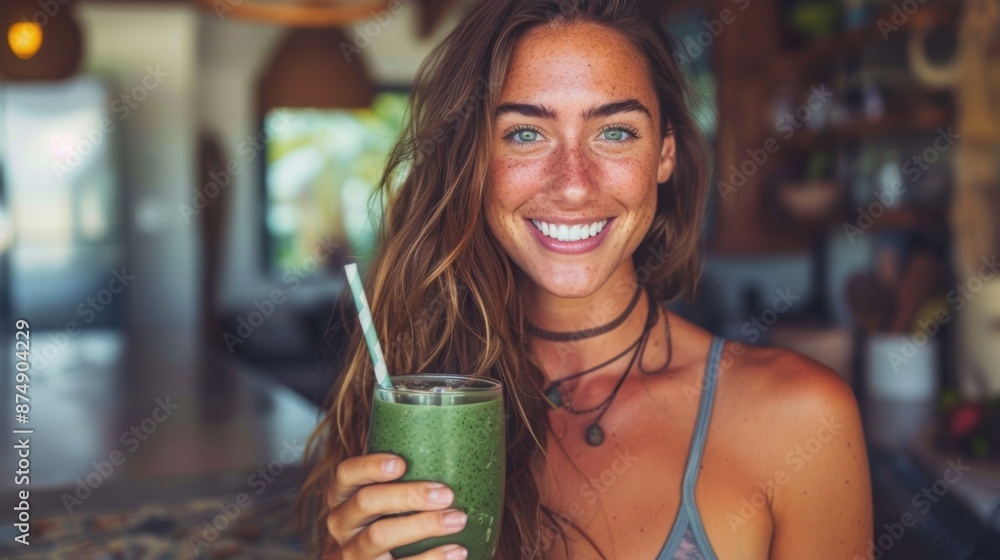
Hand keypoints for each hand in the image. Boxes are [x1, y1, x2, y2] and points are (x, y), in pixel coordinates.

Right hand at [326, 453, 468, 558]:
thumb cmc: (395, 515)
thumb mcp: (390, 492)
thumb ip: (405, 470)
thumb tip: (445, 435)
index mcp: (343, 495)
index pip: (347, 473)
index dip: (370, 466)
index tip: (401, 464)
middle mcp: (342, 523)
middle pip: (366, 502)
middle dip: (408, 495)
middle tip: (446, 494)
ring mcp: (354, 552)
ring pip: (380, 536)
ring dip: (424, 525)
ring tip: (459, 519)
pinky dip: (432, 558)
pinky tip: (458, 550)